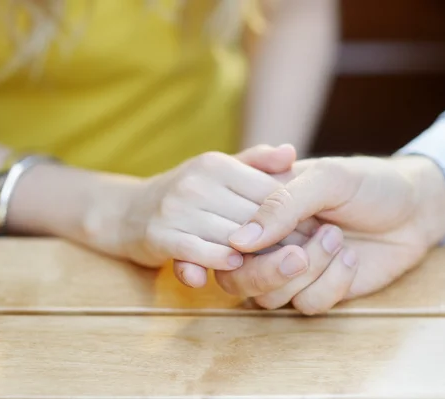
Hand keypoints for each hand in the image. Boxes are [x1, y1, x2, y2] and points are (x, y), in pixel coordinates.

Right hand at [81, 145, 318, 286]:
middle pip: (254, 215)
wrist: (125, 212)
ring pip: (231, 236)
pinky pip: (198, 251)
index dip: (296, 213)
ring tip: (285, 266)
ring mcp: (175, 208)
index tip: (319, 230)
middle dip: (285, 238)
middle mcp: (197, 182)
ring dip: (258, 254)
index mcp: (216, 164)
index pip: (268, 190)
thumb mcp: (217, 170)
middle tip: (310, 254)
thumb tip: (292, 152)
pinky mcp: (159, 235)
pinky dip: (218, 260)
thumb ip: (255, 162)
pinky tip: (235, 265)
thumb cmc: (184, 193)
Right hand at [219, 155, 444, 313]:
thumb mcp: (326, 179)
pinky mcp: (319, 291)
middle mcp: (270, 244)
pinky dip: (333, 283)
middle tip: (298, 254)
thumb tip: (240, 241)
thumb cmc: (368, 183)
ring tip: (337, 238)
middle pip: (236, 279)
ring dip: (309, 271)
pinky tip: (351, 258)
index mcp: (261, 210)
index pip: (222, 236)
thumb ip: (282, 205)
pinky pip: (308, 305)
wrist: (416, 208)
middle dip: (266, 273)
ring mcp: (293, 271)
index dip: (226, 248)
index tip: (249, 245)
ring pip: (271, 297)